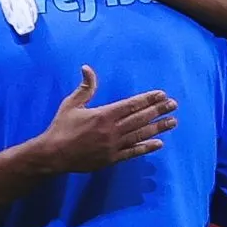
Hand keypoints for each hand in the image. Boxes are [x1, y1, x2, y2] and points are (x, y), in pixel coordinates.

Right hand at [38, 65, 176, 171]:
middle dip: (158, 111)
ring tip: (172, 122)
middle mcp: (112, 130)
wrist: (53, 155)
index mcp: (103, 114)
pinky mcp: (111, 159)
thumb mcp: (71, 104)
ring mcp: (113, 146)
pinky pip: (133, 152)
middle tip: (174, 105)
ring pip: (140, 135)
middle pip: (140, 118)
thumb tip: (87, 68)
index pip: (131, 105)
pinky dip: (146, 147)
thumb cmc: (61, 127)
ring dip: (158, 128)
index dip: (148, 99)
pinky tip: (159, 143)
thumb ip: (85, 88)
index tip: (162, 94)